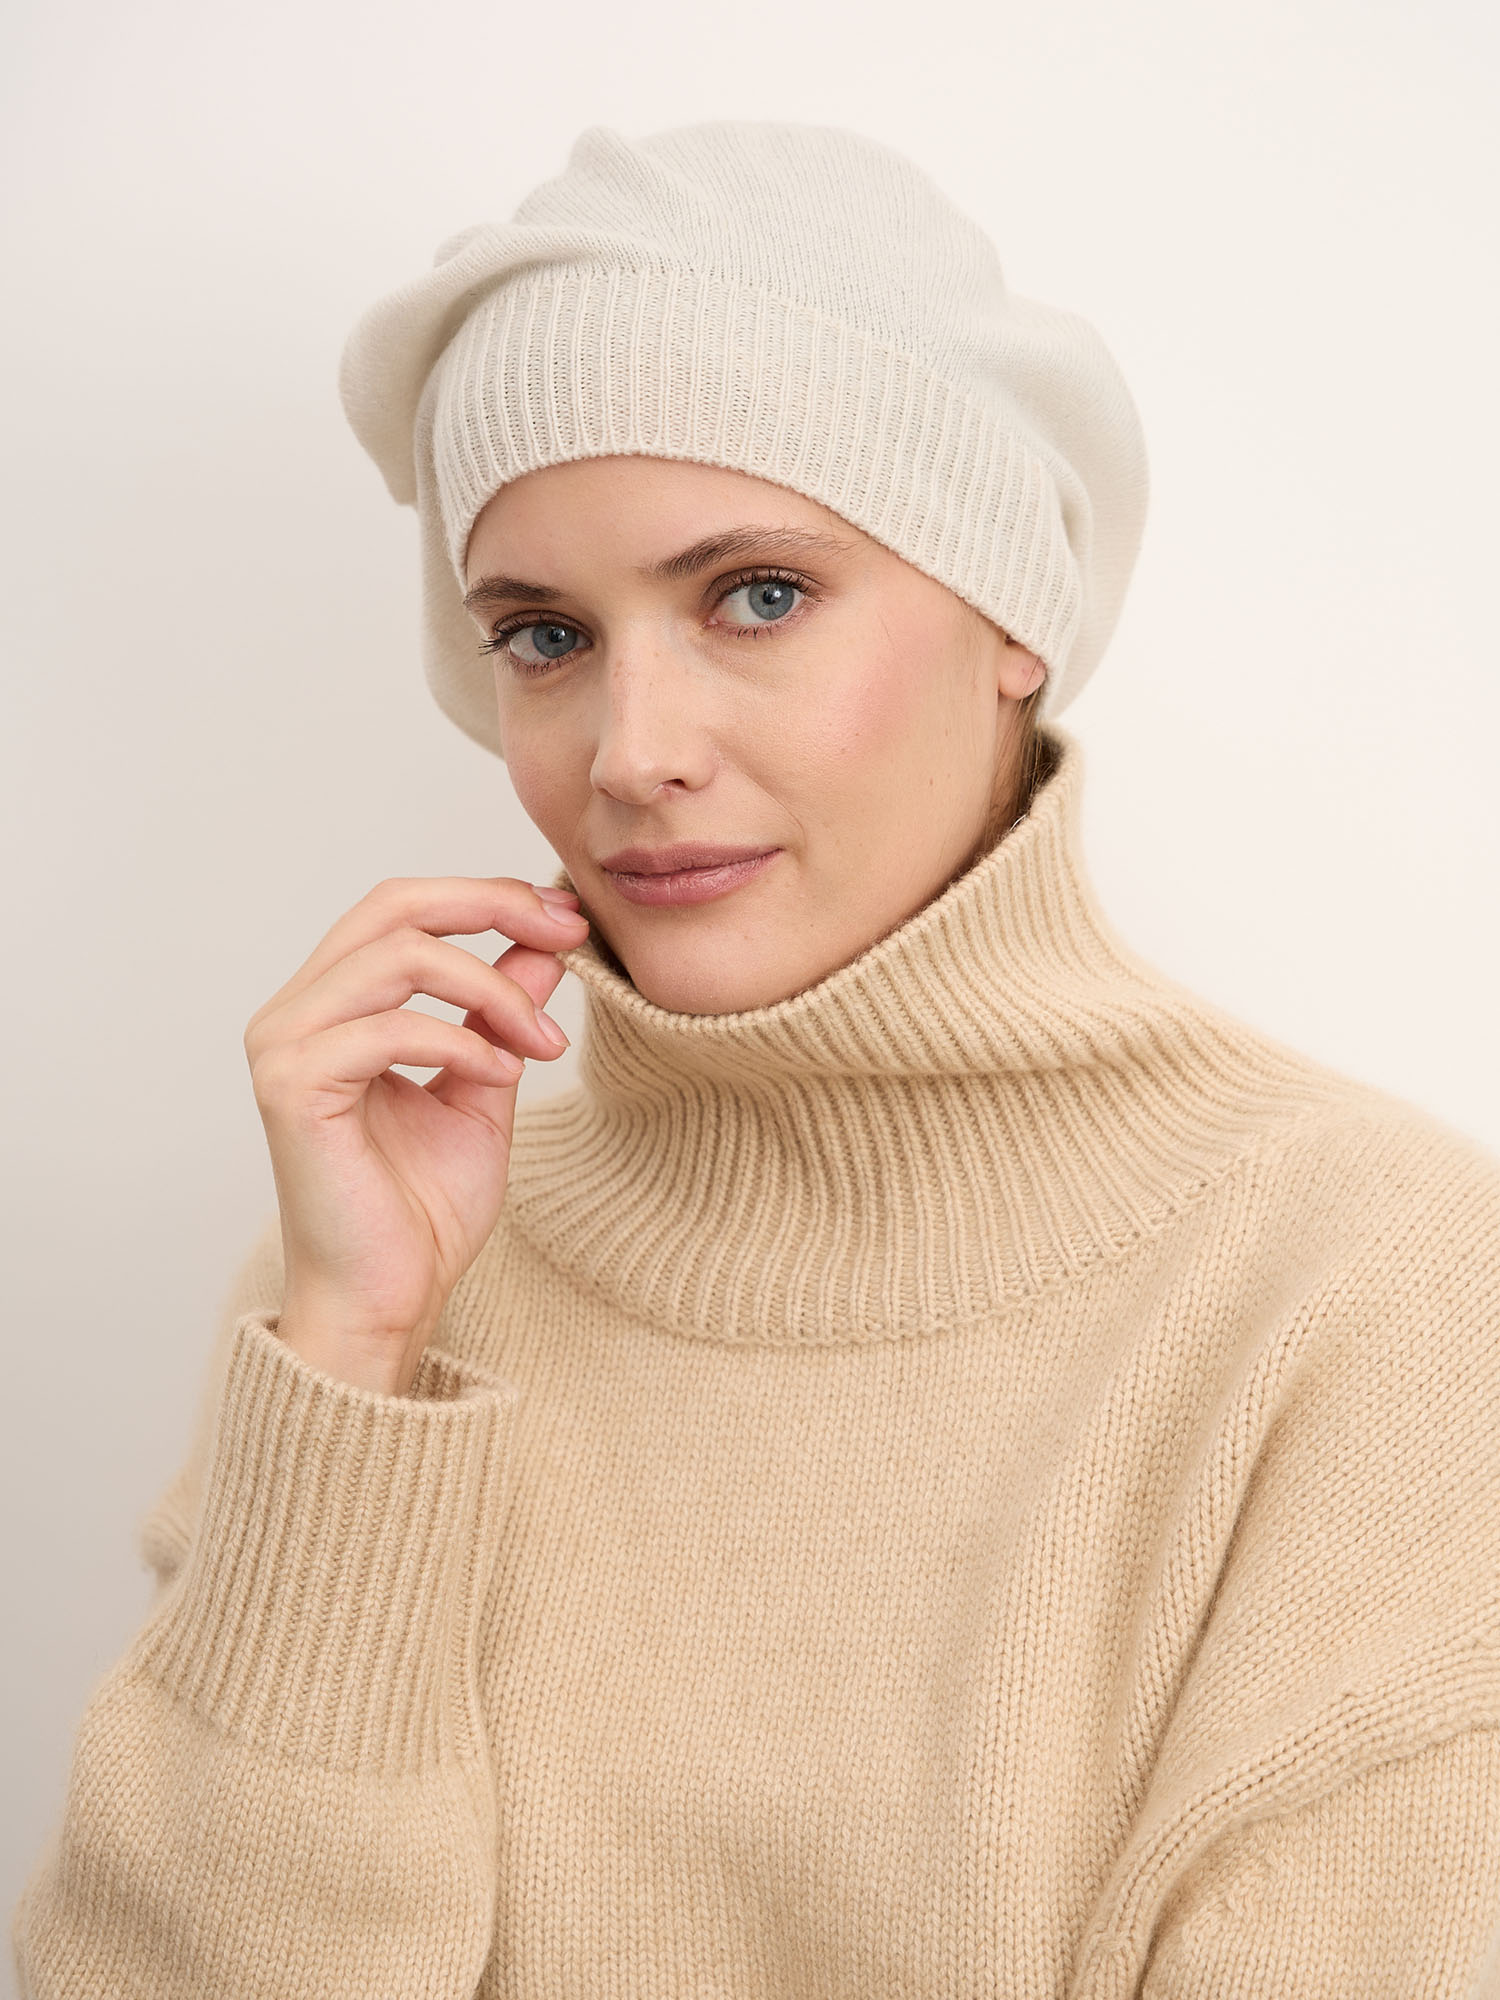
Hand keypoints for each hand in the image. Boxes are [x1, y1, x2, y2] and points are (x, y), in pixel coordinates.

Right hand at [242, 875, 588, 1393]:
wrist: (388, 1299)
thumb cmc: (422, 1209)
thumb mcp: (482, 1083)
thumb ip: (501, 1011)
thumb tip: (545, 943)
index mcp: (331, 1006)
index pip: (402, 909)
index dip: (488, 897)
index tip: (568, 919)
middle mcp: (294, 1013)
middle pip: (393, 906)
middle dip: (492, 906)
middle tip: (568, 934)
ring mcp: (284, 1047)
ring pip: (398, 957)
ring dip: (491, 987)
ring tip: (542, 1042)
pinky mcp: (292, 1088)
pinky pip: (387, 1029)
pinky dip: (458, 1041)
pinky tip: (501, 1074)